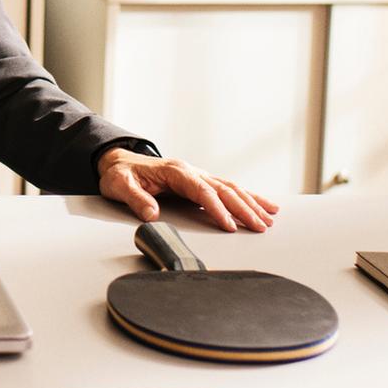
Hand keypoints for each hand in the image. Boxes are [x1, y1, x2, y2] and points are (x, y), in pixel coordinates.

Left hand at [96, 148, 278, 232]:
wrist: (118, 161)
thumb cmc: (120, 173)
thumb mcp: (120, 185)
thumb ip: (136, 199)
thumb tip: (150, 213)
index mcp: (175, 171)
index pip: (202, 191)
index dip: (216, 208)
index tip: (228, 225)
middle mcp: (190, 171)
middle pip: (223, 189)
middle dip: (244, 208)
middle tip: (260, 226)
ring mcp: (197, 175)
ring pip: (230, 188)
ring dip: (251, 203)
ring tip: (268, 218)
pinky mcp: (199, 182)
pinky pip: (228, 188)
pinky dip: (247, 196)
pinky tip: (262, 205)